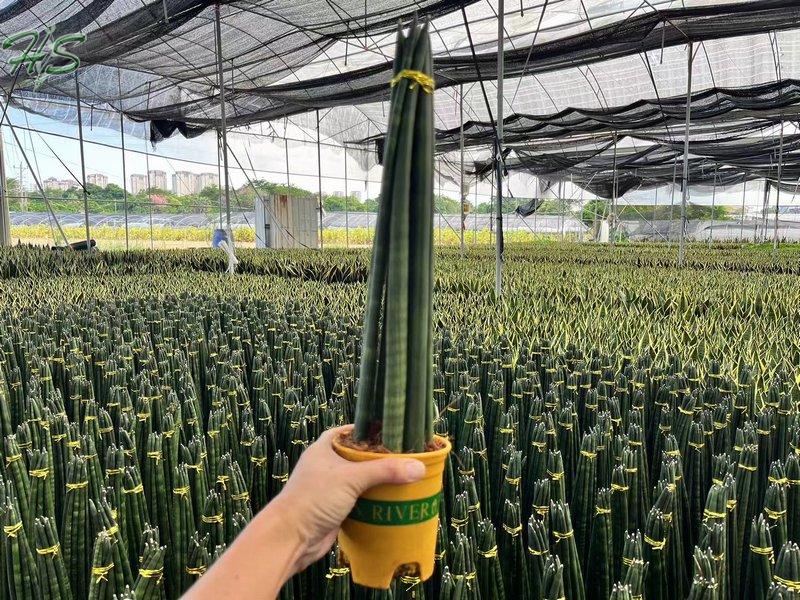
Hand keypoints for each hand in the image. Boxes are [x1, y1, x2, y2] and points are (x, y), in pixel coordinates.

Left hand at [270, 425, 425, 572]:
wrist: (290, 539)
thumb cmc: (313, 499)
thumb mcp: (351, 478)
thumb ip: (384, 471)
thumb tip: (419, 467)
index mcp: (323, 449)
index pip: (348, 433)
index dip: (368, 432)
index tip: (391, 433)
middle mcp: (326, 467)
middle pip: (357, 458)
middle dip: (378, 460)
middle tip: (404, 458)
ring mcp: (330, 489)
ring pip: (359, 482)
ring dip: (377, 483)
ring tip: (404, 479)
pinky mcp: (335, 510)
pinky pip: (359, 502)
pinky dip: (372, 503)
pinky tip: (391, 503)